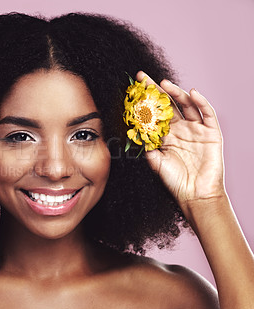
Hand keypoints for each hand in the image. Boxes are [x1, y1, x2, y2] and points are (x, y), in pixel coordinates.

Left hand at [136, 71, 224, 219]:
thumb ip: (146, 146)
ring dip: (176, 93)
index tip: (134, 89)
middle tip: (144, 78)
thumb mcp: (155, 161)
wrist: (194, 194)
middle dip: (156, 91)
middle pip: (168, 104)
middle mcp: (180, 129)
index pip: (155, 113)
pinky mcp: (211, 133)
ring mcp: (196, 130)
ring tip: (164, 84)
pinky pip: (207, 114)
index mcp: (166, 135)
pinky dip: (201, 102)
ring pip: (186, 105)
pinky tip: (192, 93)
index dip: (146, 101)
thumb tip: (134, 132)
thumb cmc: (174, 180)